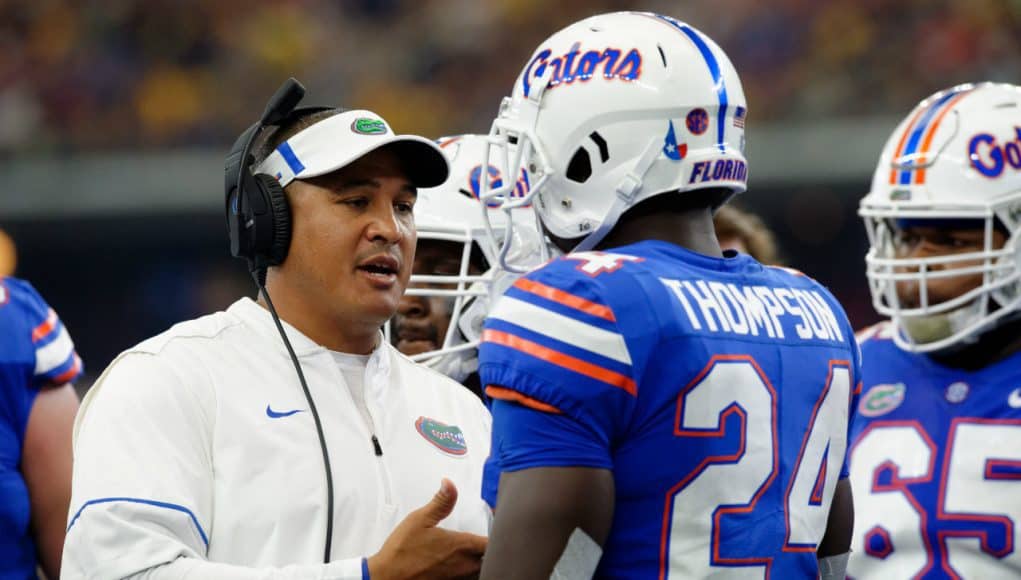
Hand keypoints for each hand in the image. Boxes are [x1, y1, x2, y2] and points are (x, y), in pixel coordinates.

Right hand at [368, 478, 487, 579]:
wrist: (386, 578)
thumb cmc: (402, 551)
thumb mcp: (419, 520)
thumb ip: (440, 502)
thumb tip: (450, 483)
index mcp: (460, 545)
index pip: (491, 543)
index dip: (499, 536)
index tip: (499, 528)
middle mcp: (464, 564)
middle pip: (490, 559)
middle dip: (492, 550)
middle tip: (490, 540)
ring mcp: (457, 578)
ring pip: (480, 570)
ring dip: (482, 562)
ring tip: (478, 552)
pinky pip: (467, 579)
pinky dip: (470, 572)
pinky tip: (461, 564)